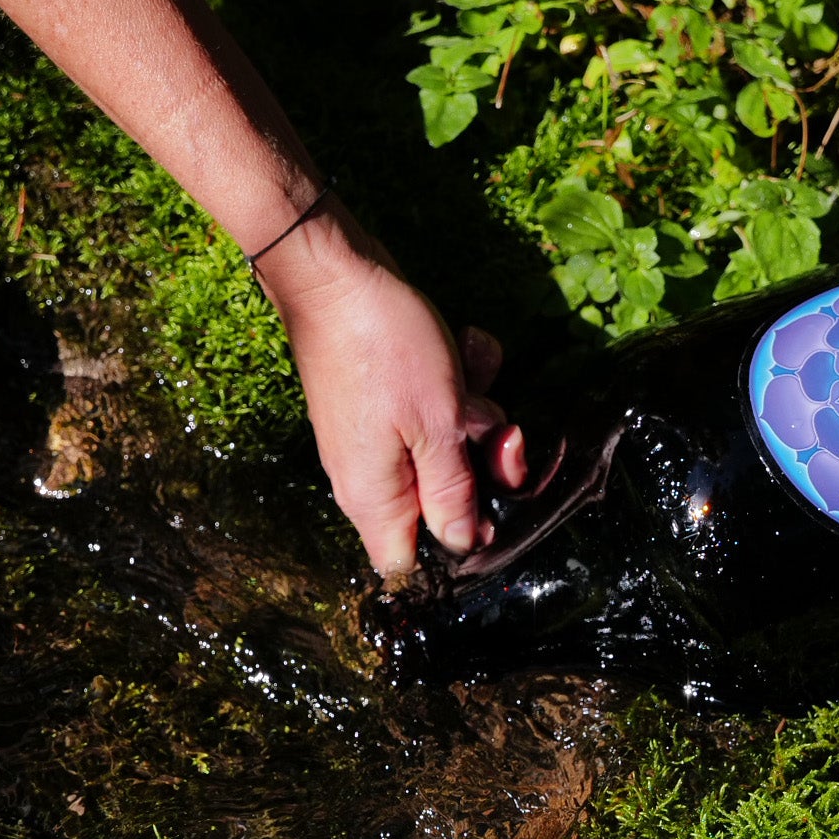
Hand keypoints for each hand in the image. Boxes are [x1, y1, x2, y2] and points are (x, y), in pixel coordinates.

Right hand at [262, 214, 526, 574]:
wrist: (336, 274)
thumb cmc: (385, 350)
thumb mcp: (438, 425)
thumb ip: (455, 491)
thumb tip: (463, 544)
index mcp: (375, 499)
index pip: (410, 564)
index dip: (457, 546)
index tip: (493, 511)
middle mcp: (370, 478)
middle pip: (441, 503)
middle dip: (483, 464)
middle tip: (502, 430)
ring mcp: (376, 438)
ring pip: (446, 447)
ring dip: (476, 409)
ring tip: (472, 369)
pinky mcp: (385, 402)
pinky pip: (433, 409)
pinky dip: (457, 380)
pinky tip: (464, 346)